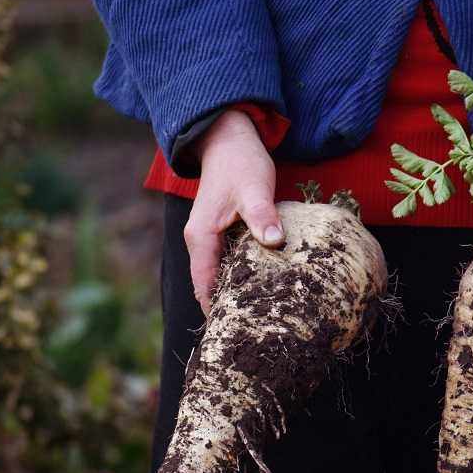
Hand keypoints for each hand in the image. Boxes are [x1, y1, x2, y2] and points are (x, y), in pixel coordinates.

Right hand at [184, 109, 282, 314]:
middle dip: (224, 308)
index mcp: (201, 237)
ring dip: (231, 294)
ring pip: (216, 275)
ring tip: (254, 318)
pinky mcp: (219, 232)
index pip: (204, 285)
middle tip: (249, 333)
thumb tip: (274, 242)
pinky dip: (236, 277)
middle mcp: (199, 241)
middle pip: (207, 285)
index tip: (233, 335)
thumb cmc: (241, 163)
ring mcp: (207, 237)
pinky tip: (258, 288)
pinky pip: (224, 263)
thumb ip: (263, 216)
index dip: (216, 311)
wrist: (229, 138)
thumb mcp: (255, 189)